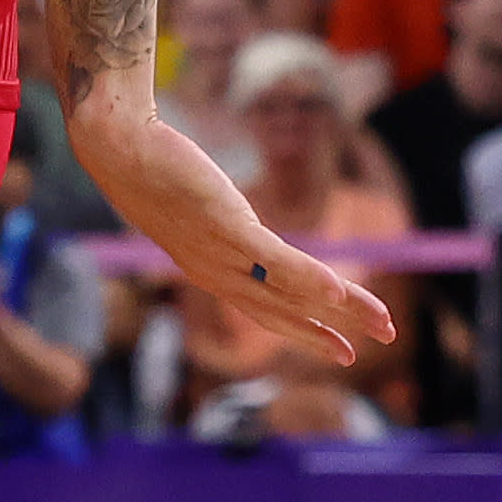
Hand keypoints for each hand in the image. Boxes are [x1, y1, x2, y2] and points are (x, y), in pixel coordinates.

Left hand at [71, 104, 395, 367]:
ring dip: (341, 306)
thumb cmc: (154, 178)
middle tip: (380, 343)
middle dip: (333, 331)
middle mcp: (216, 272)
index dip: (306, 333)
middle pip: (285, 309)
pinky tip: (337, 292)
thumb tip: (244, 235)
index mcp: (211, 273)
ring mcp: (219, 250)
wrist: (119, 150)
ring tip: (381, 322)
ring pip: (290, 288)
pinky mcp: (222, 224)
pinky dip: (306, 277)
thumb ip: (224, 233)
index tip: (343, 352)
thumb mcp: (194, 216)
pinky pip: (271, 259)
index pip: (267, 312)